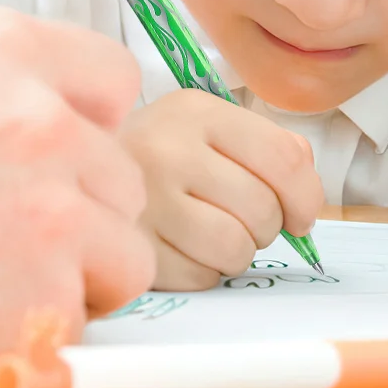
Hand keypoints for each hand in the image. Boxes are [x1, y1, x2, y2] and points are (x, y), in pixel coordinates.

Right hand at [0, 8, 154, 387]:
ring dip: (72, 275)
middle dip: (77, 208)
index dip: (86, 125)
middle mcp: (43, 117)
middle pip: (120, 173)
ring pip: (122, 251)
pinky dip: (40, 332)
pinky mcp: (41, 299)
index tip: (55, 161)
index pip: (112, 80)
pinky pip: (82, 320)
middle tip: (4, 240)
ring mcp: (52, 209)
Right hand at [119, 90, 323, 289]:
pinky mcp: (131, 248)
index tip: (301, 215)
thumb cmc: (163, 153)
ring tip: (214, 233)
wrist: (80, 173)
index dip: (307, 196)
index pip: (283, 158)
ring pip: (236, 247)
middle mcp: (167, 149)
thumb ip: (271, 147)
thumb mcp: (213, 128)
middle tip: (243, 219)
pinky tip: (184, 248)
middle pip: (263, 209)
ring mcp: (144, 201)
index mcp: (197, 111)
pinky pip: (200, 276)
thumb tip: (306, 196)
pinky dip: (204, 270)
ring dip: (238, 251)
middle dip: (267, 225)